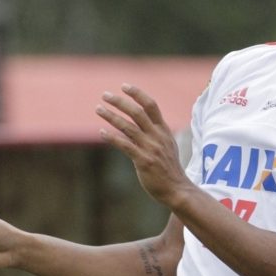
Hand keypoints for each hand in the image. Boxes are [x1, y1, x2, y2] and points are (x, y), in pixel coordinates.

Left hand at [95, 84, 194, 205]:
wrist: (177, 189)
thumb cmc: (169, 168)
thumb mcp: (168, 145)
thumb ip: (157, 132)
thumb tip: (145, 121)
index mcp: (163, 130)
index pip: (151, 105)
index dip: (138, 94)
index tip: (124, 86)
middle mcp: (157, 136)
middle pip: (137, 112)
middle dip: (120, 102)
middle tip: (105, 95)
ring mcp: (150, 148)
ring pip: (128, 127)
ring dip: (111, 116)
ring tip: (98, 109)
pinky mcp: (143, 161)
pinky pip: (125, 146)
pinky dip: (112, 138)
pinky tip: (101, 132)